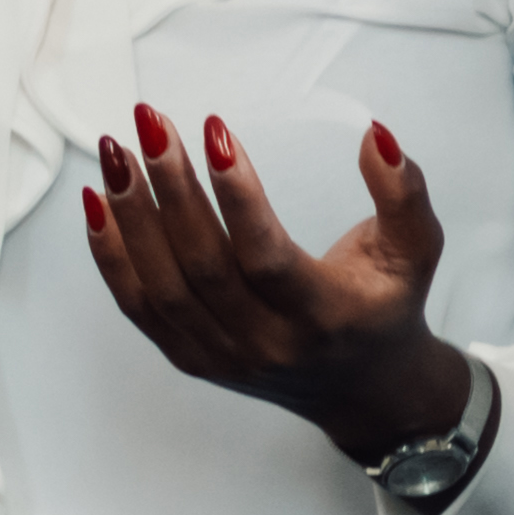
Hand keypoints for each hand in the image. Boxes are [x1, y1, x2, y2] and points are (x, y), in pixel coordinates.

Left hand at [84, 104, 470, 464]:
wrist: (362, 390)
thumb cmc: (383, 306)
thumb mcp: (414, 250)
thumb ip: (402, 191)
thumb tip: (374, 135)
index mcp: (325, 317)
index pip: (267, 257)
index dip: (238, 195)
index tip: (215, 131)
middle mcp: (268, 345)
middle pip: (203, 266)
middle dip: (170, 188)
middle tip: (152, 124)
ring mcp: (222, 356)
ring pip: (161, 287)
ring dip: (132, 215)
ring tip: (116, 151)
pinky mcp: (191, 357)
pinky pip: (138, 307)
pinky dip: (111, 254)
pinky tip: (99, 201)